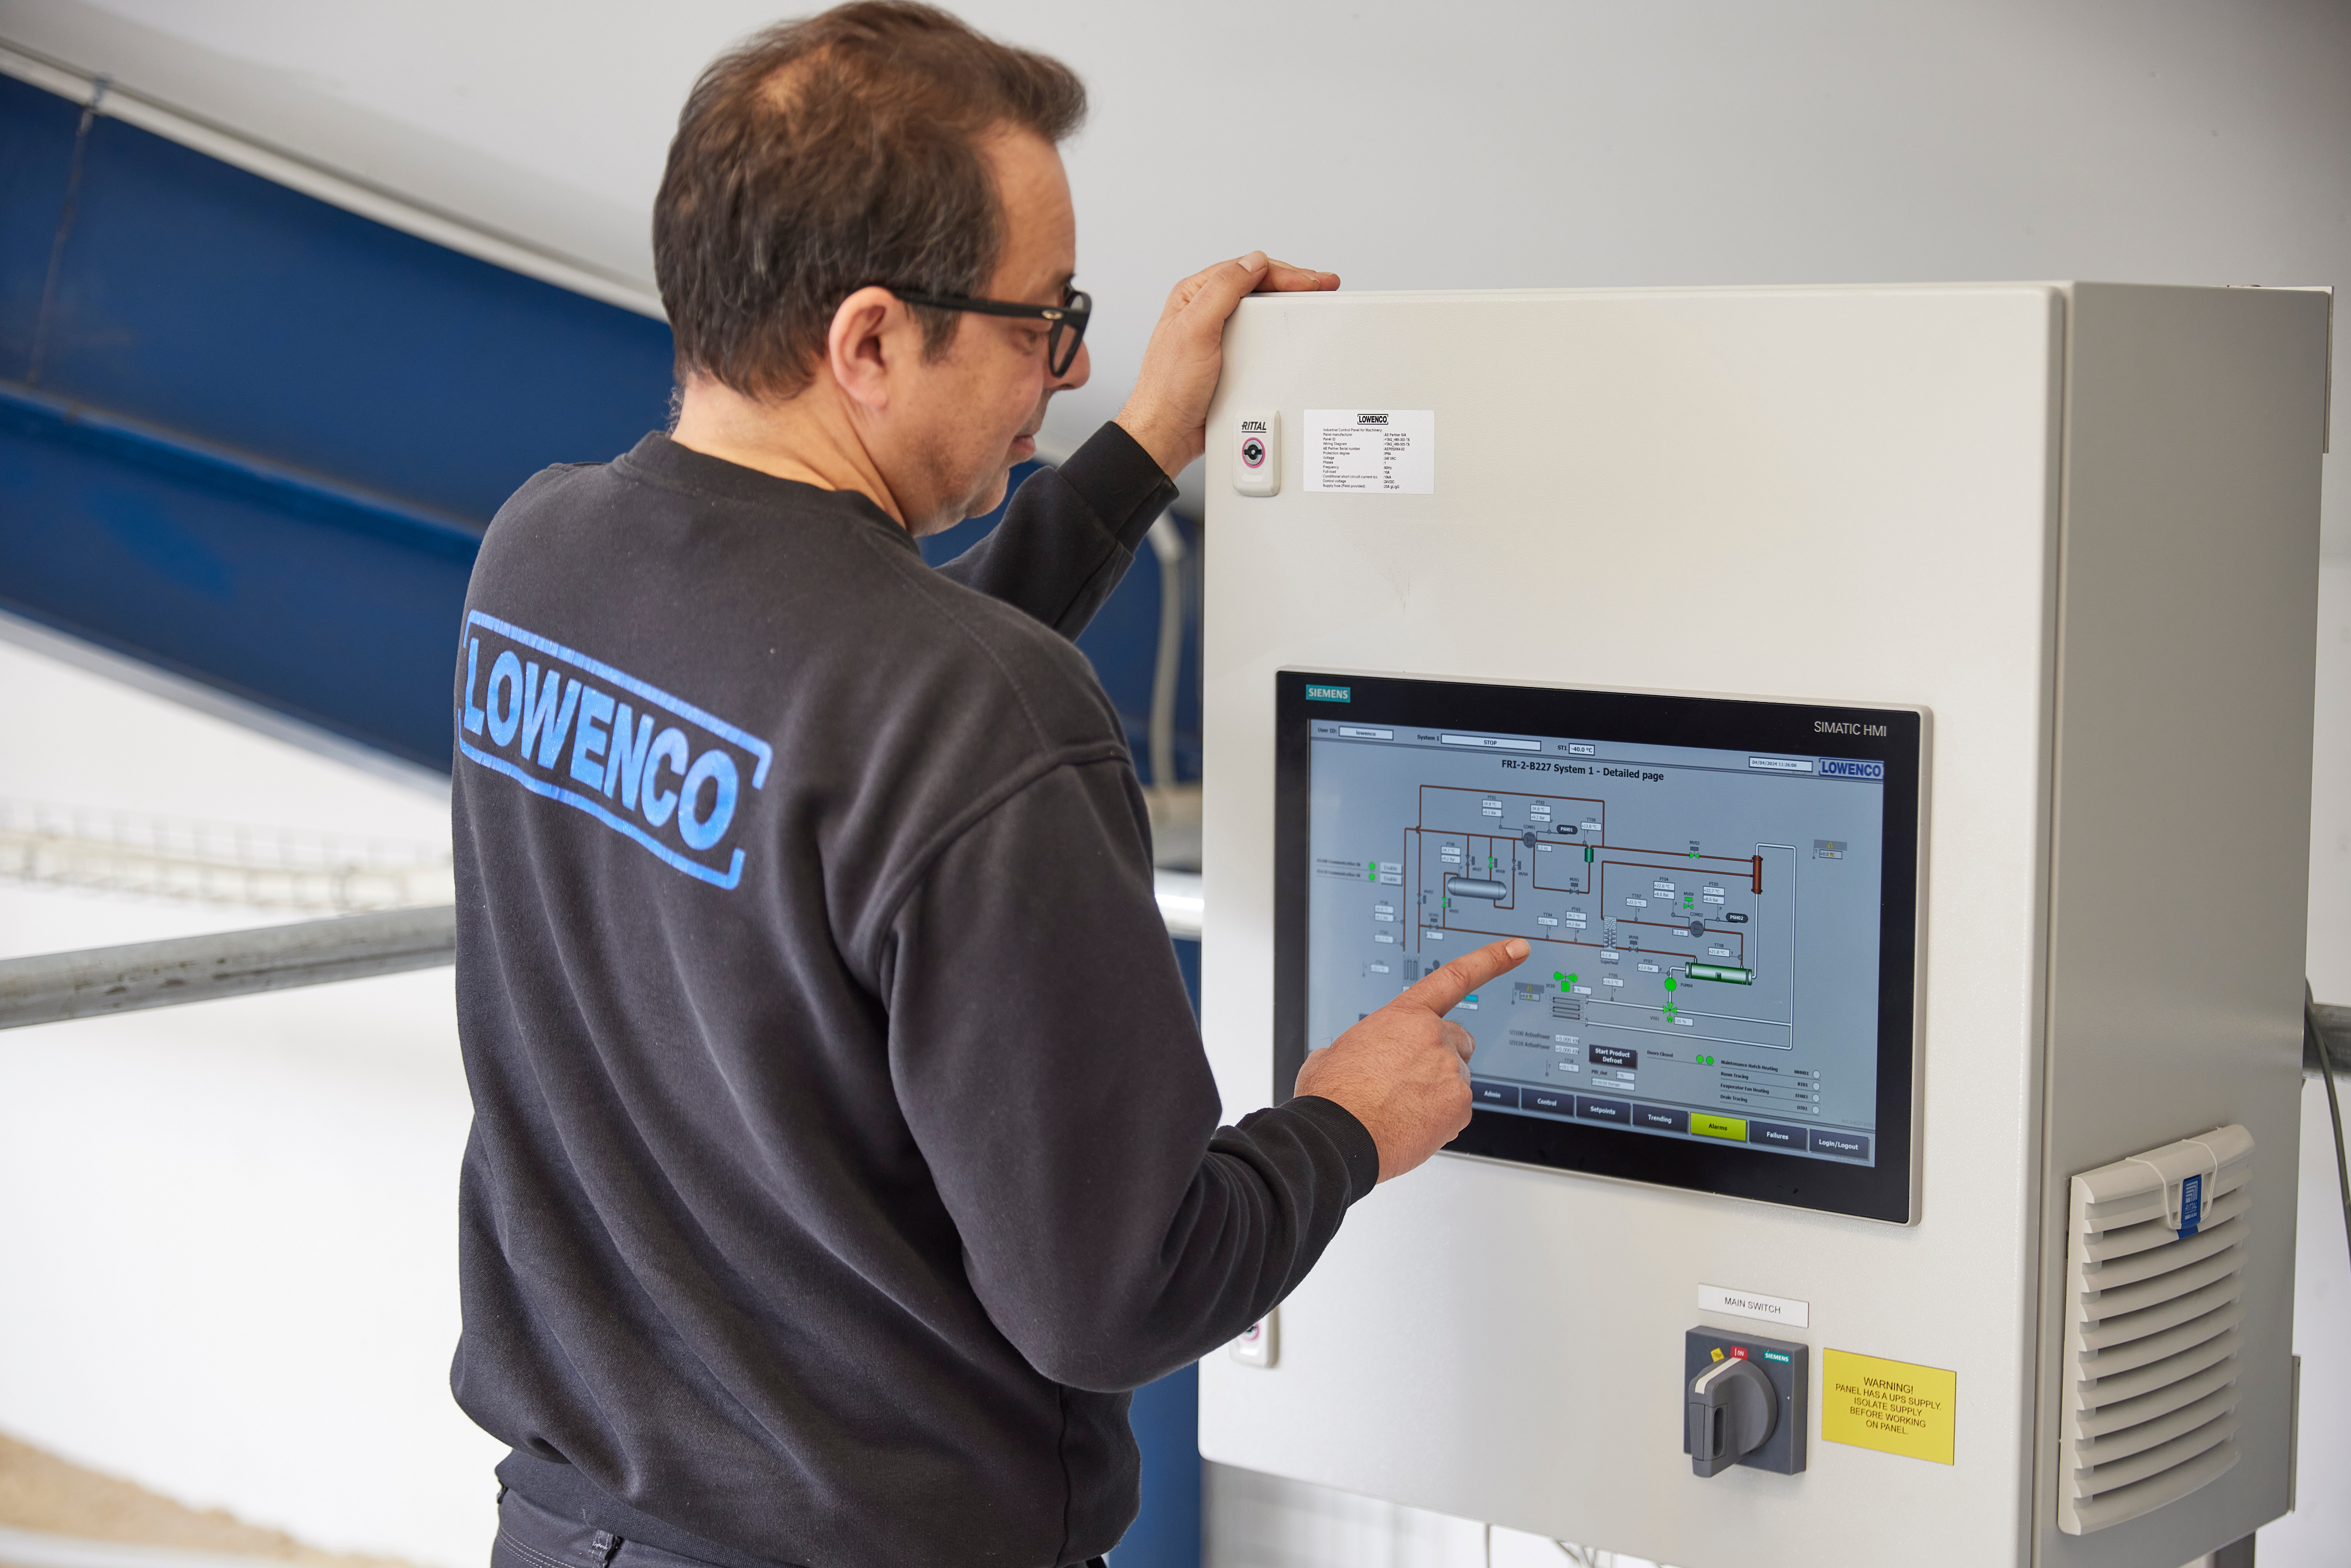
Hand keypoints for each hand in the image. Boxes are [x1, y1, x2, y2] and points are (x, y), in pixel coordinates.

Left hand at [1114, 250, 1337, 476]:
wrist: (1168, 431)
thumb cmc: (1170, 387)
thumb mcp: (1195, 329)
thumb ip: (1222, 290)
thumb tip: (1252, 263)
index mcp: (1193, 296)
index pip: (1244, 270)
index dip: (1282, 272)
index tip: (1310, 280)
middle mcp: (1205, 310)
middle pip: (1256, 286)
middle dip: (1292, 283)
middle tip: (1323, 284)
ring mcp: (1218, 334)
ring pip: (1260, 308)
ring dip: (1287, 304)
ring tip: (1313, 301)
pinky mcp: (1228, 357)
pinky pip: (1259, 334)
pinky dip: (1279, 330)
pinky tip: (1292, 331)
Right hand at [1293, 937, 1529, 1183]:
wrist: (1338, 1138)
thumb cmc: (1333, 1097)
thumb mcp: (1337, 1051)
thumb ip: (1365, 1043)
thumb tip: (1363, 1055)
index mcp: (1404, 1016)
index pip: (1456, 978)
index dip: (1492, 959)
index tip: (1517, 949)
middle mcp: (1434, 1038)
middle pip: (1458, 1040)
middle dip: (1441, 1055)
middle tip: (1409, 1078)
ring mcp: (1451, 1073)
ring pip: (1455, 1079)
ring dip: (1436, 1091)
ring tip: (1398, 1108)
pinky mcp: (1460, 1108)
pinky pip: (1457, 1111)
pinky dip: (1439, 1119)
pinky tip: (1409, 1125)